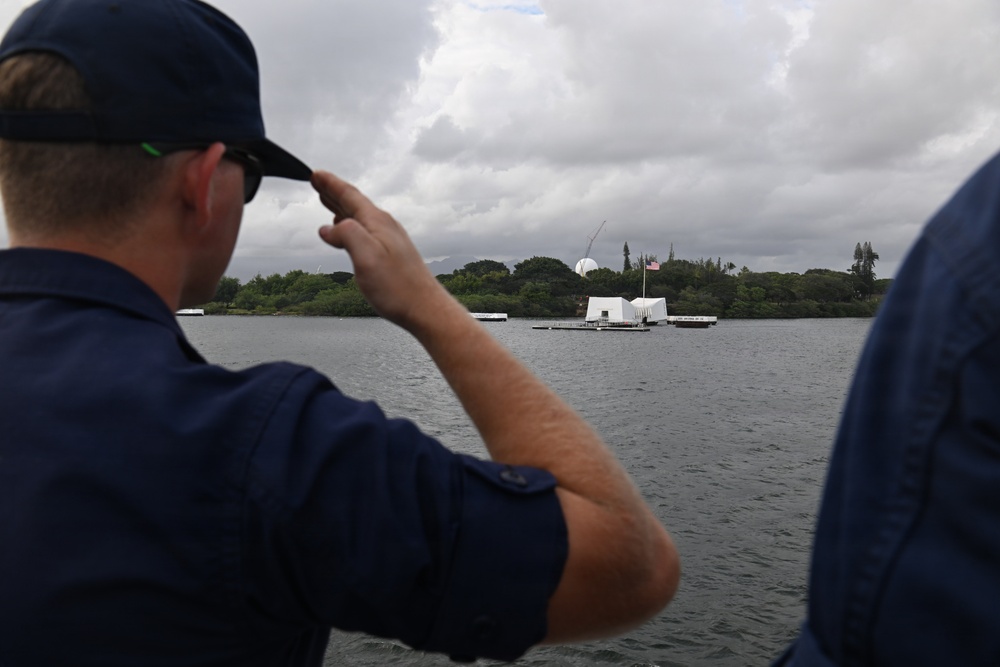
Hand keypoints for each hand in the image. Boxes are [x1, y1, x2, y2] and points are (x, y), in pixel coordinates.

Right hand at [311, 171, 453, 327]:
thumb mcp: (366, 257)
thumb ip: (346, 235)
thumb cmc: (398, 287)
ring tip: (327, 201)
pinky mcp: (392, 254)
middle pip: (354, 204)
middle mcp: (385, 227)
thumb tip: (328, 227)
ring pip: (360, 217)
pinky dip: (351, 226)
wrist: (425, 309)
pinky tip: (346, 232)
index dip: (330, 185)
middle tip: (317, 182)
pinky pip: (366, 231)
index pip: (350, 196)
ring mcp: (390, 240)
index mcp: (377, 223)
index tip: (315, 175)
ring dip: (341, 208)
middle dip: (334, 192)